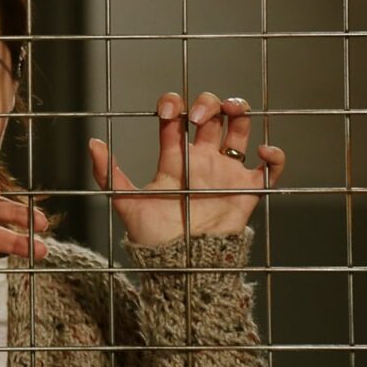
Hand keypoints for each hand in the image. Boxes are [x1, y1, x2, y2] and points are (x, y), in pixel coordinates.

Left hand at [88, 92, 285, 246]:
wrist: (180, 264)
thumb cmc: (153, 236)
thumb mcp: (126, 202)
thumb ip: (108, 174)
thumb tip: (92, 144)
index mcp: (175, 158)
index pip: (177, 118)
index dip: (173, 105)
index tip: (168, 111)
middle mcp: (202, 159)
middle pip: (211, 115)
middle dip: (207, 103)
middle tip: (200, 115)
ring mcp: (226, 172)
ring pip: (239, 129)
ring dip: (238, 112)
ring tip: (232, 112)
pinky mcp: (247, 190)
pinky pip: (269, 169)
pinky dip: (275, 155)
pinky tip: (263, 152)